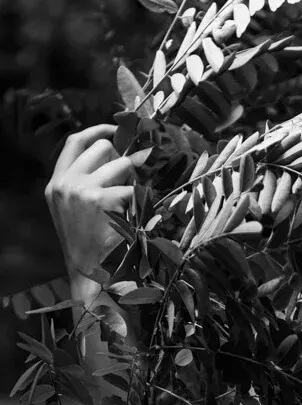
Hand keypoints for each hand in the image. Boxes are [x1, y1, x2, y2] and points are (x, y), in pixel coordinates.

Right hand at [45, 124, 149, 286]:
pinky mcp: (102, 200)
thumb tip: (118, 156)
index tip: (116, 130)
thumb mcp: (75, 209)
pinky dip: (141, 200)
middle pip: (102, 147)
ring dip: (134, 179)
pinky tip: (136, 216)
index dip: (98, 130)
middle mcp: (66, 183)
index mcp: (56, 184)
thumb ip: (87, 182)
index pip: (75, 141)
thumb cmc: (89, 245)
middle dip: (122, 158)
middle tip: (132, 179)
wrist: (90, 274)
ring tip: (133, 202)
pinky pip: (134, 188)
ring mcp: (82, 190)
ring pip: (122, 164)